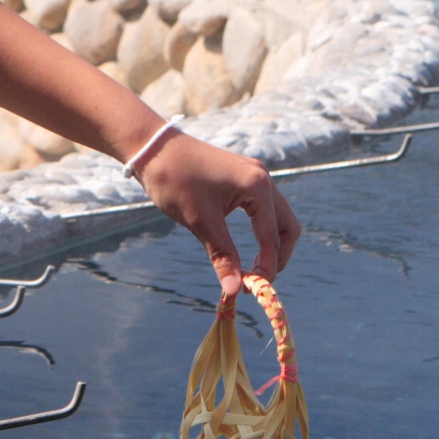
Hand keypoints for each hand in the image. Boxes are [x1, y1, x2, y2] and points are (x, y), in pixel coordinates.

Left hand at [136, 131, 299, 299]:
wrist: (152, 147)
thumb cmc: (174, 180)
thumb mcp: (199, 221)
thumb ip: (222, 255)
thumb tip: (234, 290)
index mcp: (257, 186)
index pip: (272, 237)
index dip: (266, 268)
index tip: (252, 291)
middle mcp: (263, 177)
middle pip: (286, 227)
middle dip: (277, 256)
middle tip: (258, 280)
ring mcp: (254, 174)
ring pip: (277, 218)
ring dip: (270, 244)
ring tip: (251, 268)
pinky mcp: (243, 176)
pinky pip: (262, 208)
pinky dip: (259, 230)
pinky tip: (243, 246)